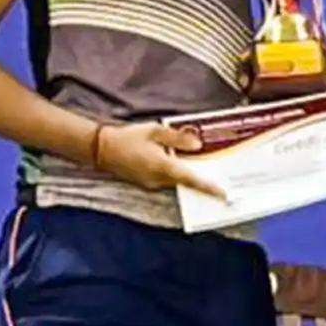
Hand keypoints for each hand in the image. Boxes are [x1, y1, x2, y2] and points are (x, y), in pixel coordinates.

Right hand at [94, 121, 228, 200]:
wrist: (102, 149)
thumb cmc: (129, 137)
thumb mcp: (155, 131)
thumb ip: (177, 138)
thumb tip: (197, 146)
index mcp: (162, 166)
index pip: (190, 179)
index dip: (208, 187)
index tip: (223, 194)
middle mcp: (158, 180)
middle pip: (186, 182)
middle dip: (202, 180)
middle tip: (220, 175)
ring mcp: (152, 184)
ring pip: (176, 182)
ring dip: (188, 177)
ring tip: (204, 166)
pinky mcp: (147, 183)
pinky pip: (167, 181)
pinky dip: (176, 175)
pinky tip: (181, 164)